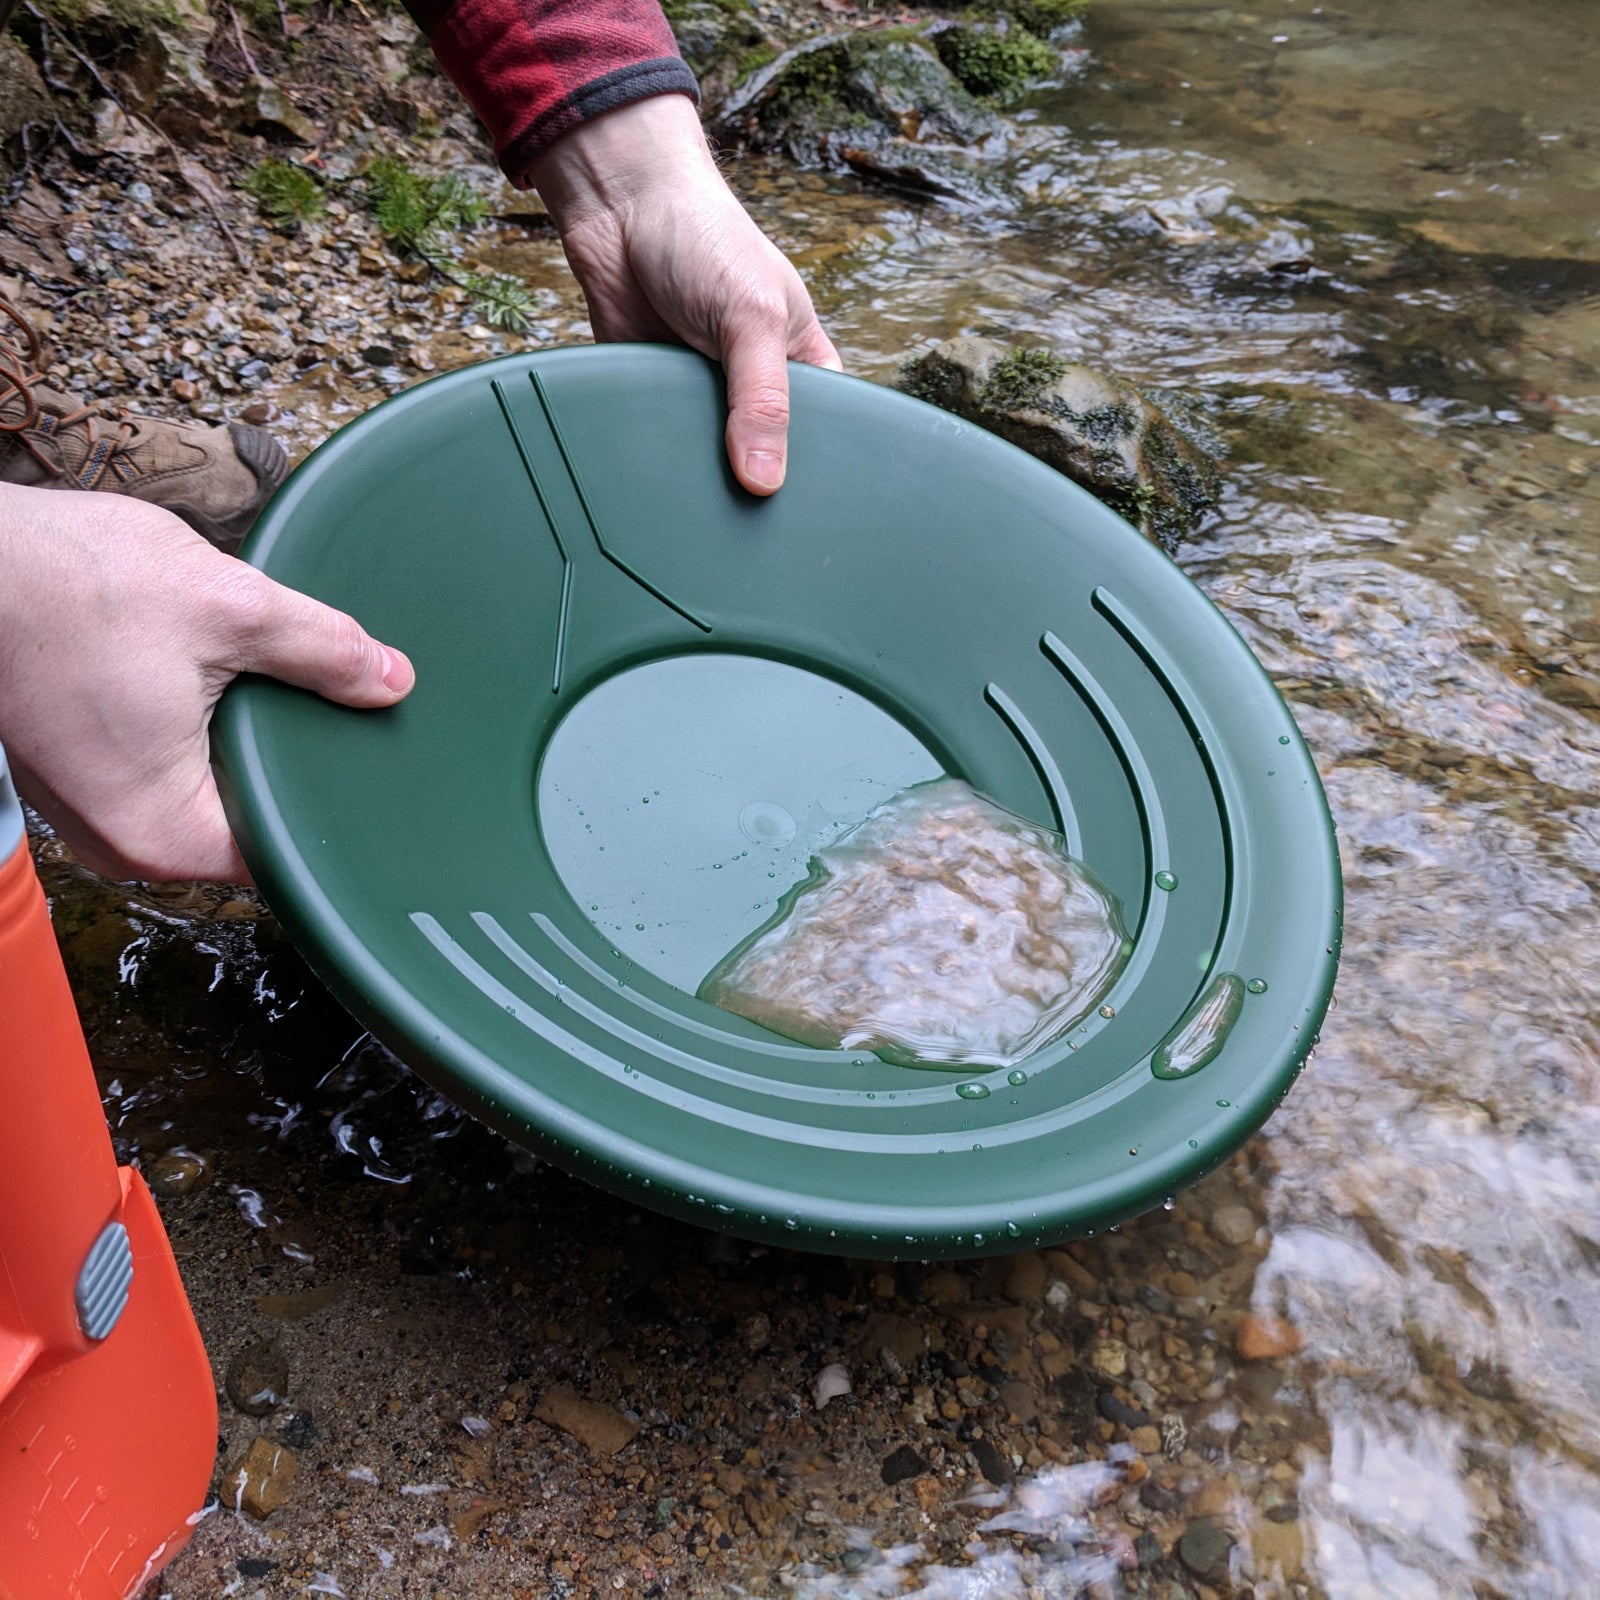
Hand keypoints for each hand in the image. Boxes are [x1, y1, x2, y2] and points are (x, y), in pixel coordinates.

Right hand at [0, 484, 413, 881]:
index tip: (363, 767)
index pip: (284, 851)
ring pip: (200, 787)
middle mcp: (119, 841)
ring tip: (244, 679)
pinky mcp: (72, 767)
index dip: (330, 804)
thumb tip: (390, 680)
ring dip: (230, 735)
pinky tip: (197, 676)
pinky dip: (184, 723)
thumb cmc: (69, 583)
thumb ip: (322, 651)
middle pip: (245, 817)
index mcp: (163, 835)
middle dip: (282, 759)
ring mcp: (89, 807)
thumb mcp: (229, 609)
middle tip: (314, 702)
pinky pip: (154, 764)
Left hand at [528, 94, 841, 495]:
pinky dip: (658, 458)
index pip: (827, 437)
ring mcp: (705, 398)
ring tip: (705, 513)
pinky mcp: (654, 401)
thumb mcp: (752, 317)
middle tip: (751, 526)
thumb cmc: (703, 238)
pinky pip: (661, 447)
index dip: (818, 473)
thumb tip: (765, 480)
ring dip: (703, 478)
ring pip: (711, 463)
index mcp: (803, 366)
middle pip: (766, 459)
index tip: (805, 513)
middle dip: (757, 484)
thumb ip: (762, 400)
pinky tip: (661, 480)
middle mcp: (756, 388)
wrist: (619, 207)